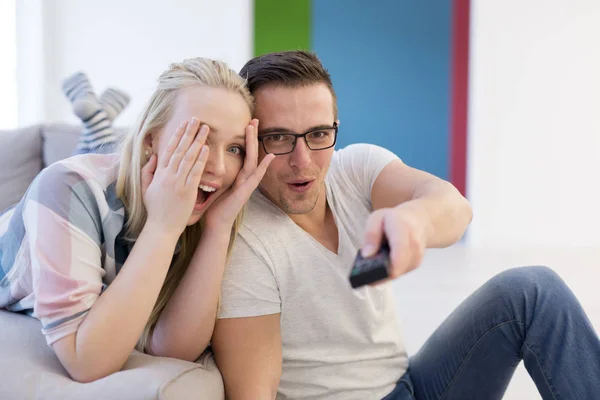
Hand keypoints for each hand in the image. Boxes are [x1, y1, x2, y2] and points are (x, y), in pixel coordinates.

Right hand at [141, 118, 209, 235]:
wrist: (161, 227)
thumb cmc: (155, 209)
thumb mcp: (146, 188)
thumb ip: (148, 171)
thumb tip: (154, 156)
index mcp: (159, 173)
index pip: (169, 149)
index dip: (177, 135)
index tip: (183, 123)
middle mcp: (168, 175)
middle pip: (180, 149)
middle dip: (189, 132)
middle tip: (197, 119)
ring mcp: (178, 182)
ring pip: (189, 158)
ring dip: (197, 141)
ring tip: (205, 128)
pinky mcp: (187, 191)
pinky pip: (195, 172)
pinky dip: (200, 160)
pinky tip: (206, 148)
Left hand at [205, 119, 274, 227]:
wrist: (216, 224)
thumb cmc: (214, 207)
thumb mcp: (215, 186)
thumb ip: (217, 174)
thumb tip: (207, 161)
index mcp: (237, 176)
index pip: (243, 153)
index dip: (245, 139)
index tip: (245, 124)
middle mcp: (244, 179)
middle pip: (250, 153)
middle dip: (252, 136)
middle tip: (254, 119)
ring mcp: (247, 185)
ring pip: (253, 160)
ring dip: (254, 144)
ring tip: (254, 128)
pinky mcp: (245, 192)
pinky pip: (256, 177)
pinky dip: (264, 167)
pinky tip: (270, 157)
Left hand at [361, 204, 427, 280]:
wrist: (417, 220)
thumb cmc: (393, 219)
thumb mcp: (376, 218)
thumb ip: (371, 234)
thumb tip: (366, 255)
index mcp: (402, 228)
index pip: (400, 249)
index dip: (390, 265)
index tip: (375, 276)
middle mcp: (414, 244)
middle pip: (399, 266)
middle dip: (380, 273)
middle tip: (363, 274)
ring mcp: (417, 256)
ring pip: (397, 273)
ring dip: (383, 272)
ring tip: (373, 264)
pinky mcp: (415, 264)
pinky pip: (399, 273)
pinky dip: (389, 271)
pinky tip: (383, 263)